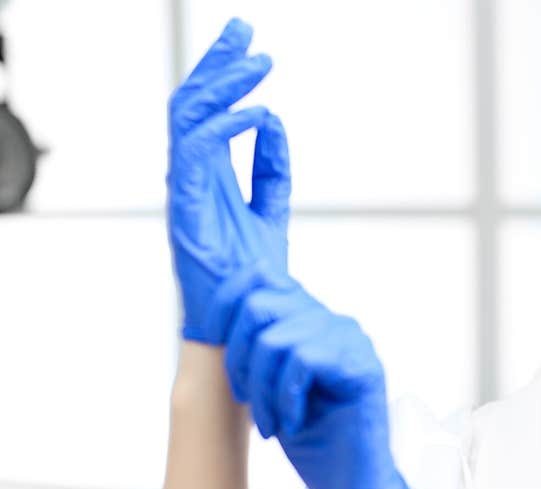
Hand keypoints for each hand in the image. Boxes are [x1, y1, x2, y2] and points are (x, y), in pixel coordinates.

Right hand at [166, 17, 292, 343]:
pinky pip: (198, 156)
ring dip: (223, 86)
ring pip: (190, 120)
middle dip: (218, 64)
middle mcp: (193, 179)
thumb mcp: (272, 212)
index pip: (209, 112)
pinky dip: (226, 128)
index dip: (225, 75)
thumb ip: (271, 170)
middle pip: (194, 105)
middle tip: (245, 29)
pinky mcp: (187, 212)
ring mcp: (186, 194)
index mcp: (210, 177)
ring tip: (258, 62)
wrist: (247, 324)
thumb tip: (272, 121)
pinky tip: (257, 113)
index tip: (249, 44)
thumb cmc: (253, 277)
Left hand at [225, 282, 437, 488]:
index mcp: (314, 321)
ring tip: (270, 422)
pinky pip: (303, 360)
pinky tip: (293, 423)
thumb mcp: (269, 385)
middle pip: (261, 304)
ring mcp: (353, 342)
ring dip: (261, 389)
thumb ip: (255, 345)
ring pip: (276, 339)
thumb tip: (214, 317)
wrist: (349, 487)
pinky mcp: (363, 367)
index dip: (226, 303)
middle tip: (247, 399)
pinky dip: (286, 398)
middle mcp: (336, 323)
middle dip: (238, 356)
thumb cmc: (310, 440)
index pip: (264, 278)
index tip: (207, 339)